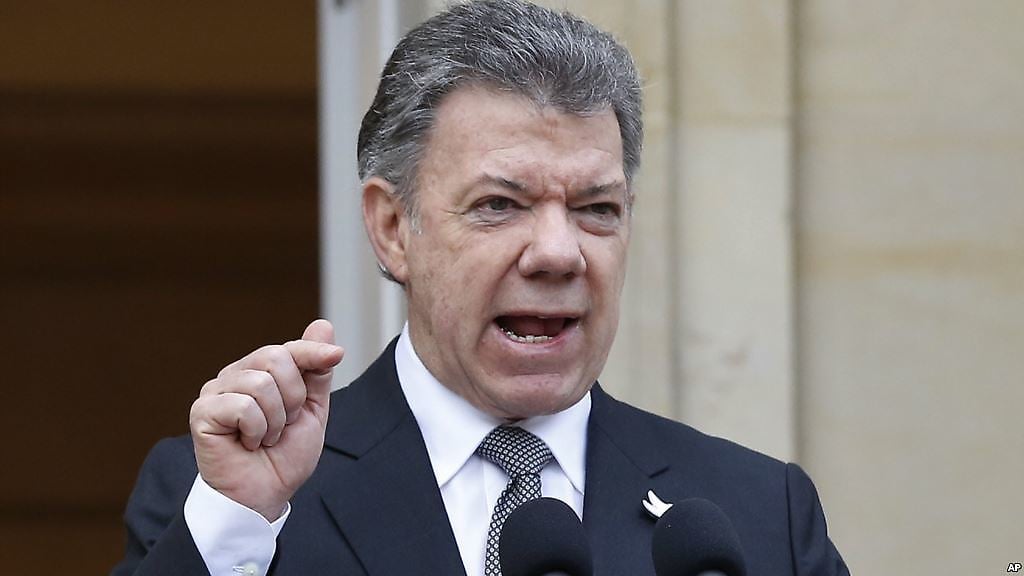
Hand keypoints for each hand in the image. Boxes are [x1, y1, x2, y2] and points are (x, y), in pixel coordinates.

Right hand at [189, 319, 343, 519]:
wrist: (265, 495)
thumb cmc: (284, 456)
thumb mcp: (311, 410)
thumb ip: (315, 371)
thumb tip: (322, 325)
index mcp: (259, 371)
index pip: (288, 347)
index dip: (313, 351)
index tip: (337, 355)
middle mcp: (235, 375)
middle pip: (274, 356)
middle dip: (294, 397)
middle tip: (284, 425)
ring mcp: (215, 392)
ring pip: (260, 383)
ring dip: (275, 420)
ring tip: (265, 438)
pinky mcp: (203, 412)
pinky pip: (243, 406)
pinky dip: (256, 430)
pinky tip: (248, 444)